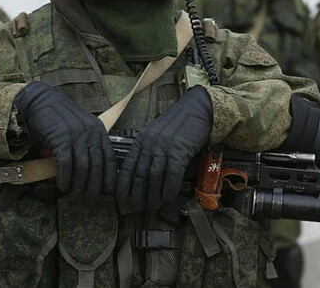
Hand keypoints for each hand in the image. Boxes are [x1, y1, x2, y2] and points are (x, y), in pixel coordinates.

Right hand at [13, 81, 115, 194]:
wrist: (40, 101)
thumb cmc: (60, 118)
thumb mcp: (80, 128)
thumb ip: (88, 144)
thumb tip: (94, 171)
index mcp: (99, 130)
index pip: (110, 158)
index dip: (109, 177)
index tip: (107, 191)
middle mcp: (90, 132)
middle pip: (97, 166)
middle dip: (94, 185)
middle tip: (88, 197)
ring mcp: (76, 135)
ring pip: (83, 167)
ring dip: (78, 185)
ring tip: (74, 193)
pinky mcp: (61, 138)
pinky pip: (66, 164)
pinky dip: (65, 178)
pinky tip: (63, 185)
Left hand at [116, 86, 211, 212]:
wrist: (198, 109)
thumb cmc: (178, 124)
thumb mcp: (156, 135)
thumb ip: (147, 151)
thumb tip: (140, 175)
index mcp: (141, 140)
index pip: (127, 167)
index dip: (123, 186)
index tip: (122, 200)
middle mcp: (150, 143)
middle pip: (139, 175)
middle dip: (137, 195)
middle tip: (138, 209)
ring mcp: (164, 146)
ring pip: (154, 176)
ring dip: (153, 195)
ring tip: (154, 206)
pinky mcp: (180, 150)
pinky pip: (172, 174)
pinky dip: (169, 188)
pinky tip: (168, 197)